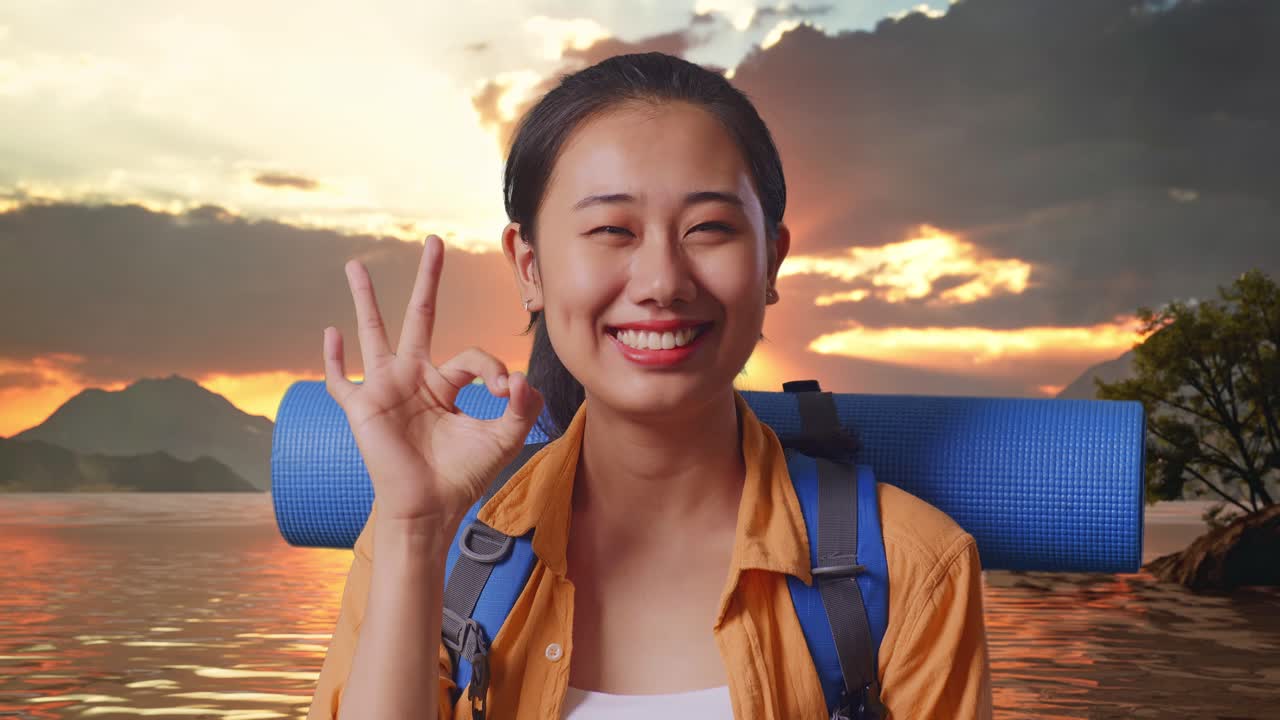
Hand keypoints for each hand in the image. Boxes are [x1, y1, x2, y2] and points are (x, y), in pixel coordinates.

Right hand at [322, 234, 544, 527]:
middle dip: (428, 280)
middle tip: (434, 241)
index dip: (493, 370)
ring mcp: (385, 389)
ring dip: (365, 299)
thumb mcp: (504, 439)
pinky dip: (333, 360)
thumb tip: (520, 377)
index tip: (507, 392)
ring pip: (374, 333)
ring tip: (356, 265)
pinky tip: (329, 334)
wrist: (429, 510)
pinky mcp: (362, 408)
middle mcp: (414, 378)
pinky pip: (341, 380)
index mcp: (446, 384)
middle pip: (420, 317)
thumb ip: (521, 408)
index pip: (471, 357)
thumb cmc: (463, 477)